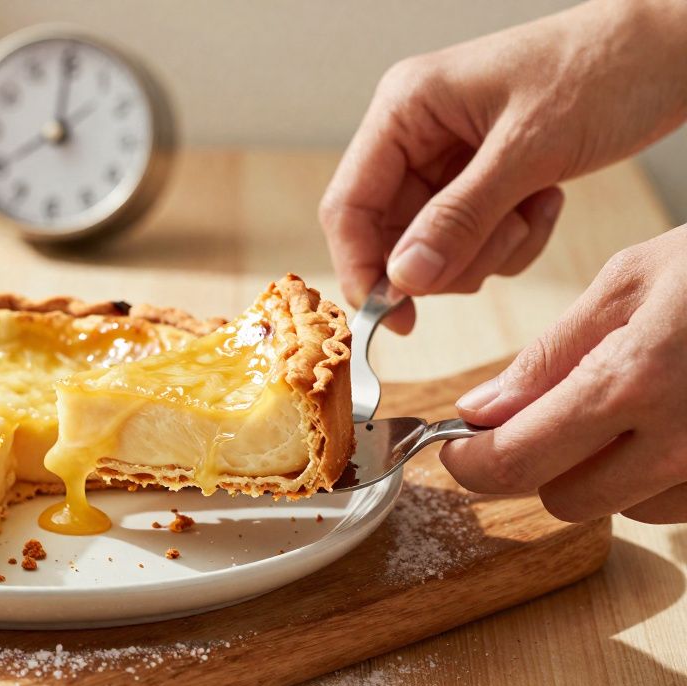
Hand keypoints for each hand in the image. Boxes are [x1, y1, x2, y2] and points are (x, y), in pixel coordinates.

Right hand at [319, 0, 686, 331]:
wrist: (670, 48)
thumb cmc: (603, 70)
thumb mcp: (530, 150)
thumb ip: (460, 218)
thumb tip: (402, 280)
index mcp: (406, 108)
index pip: (349, 204)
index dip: (361, 267)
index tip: (394, 317)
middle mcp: (415, 134)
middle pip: (390, 235)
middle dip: (446, 258)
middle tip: (498, 244)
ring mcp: (446, 158)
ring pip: (433, 247)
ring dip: (486, 249)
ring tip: (533, 208)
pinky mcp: (479, 178)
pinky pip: (472, 241)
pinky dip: (511, 240)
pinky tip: (545, 201)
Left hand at [440, 229, 686, 523]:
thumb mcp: (632, 283)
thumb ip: (550, 355)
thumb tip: (479, 411)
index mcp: (633, 383)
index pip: (515, 462)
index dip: (469, 463)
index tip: (456, 447)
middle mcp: (680, 442)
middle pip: (564, 501)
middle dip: (536, 465)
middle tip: (536, 418)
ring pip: (622, 508)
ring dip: (602, 470)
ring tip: (626, 404)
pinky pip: (675, 505)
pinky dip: (655, 474)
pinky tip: (669, 419)